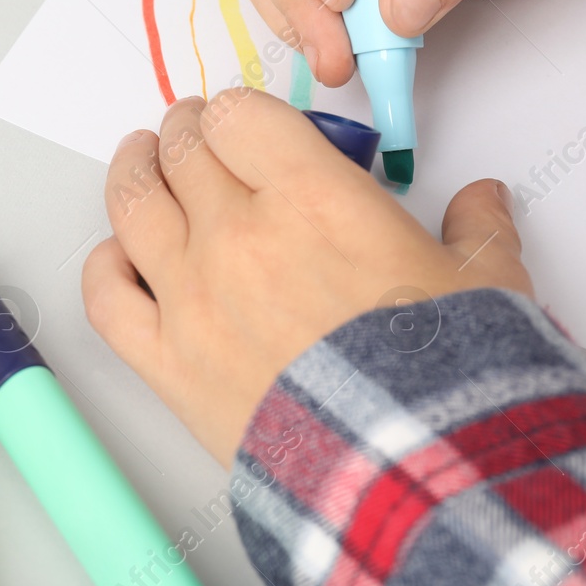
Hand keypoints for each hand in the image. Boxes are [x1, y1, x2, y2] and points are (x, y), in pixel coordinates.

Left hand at [81, 88, 531, 466]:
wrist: (407, 475)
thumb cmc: (446, 380)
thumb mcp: (482, 284)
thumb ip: (473, 228)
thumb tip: (480, 200)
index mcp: (312, 198)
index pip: (238, 116)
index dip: (232, 111)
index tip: (237, 120)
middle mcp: (238, 236)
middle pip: (183, 152)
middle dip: (184, 133)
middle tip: (188, 135)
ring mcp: (191, 297)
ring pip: (132, 206)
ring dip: (133, 174)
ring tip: (140, 163)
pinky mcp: (165, 362)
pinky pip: (105, 295)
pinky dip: (103, 266)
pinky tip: (118, 257)